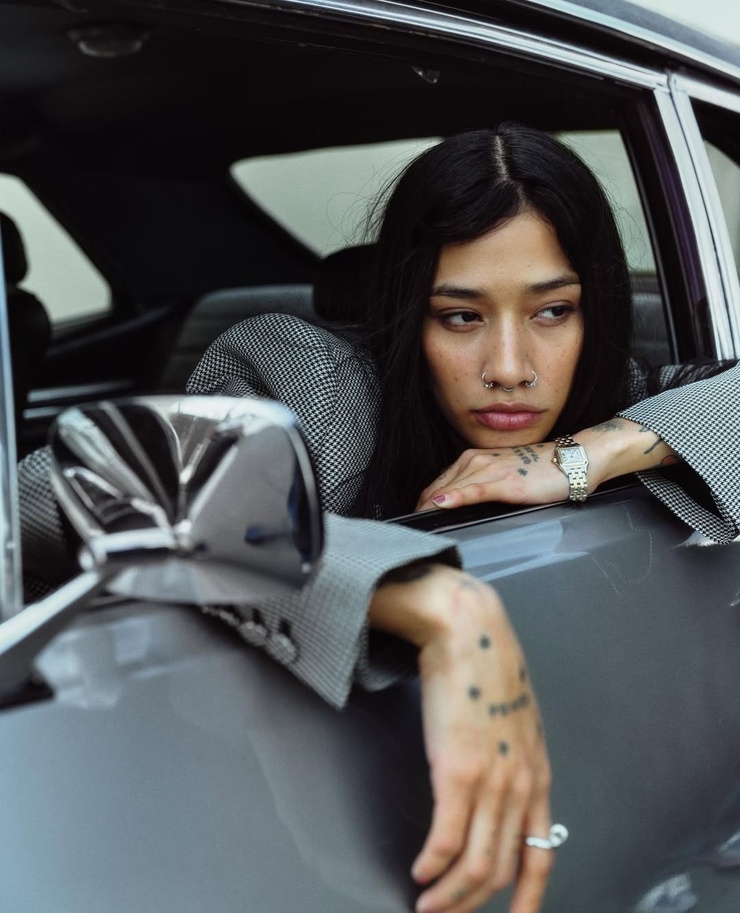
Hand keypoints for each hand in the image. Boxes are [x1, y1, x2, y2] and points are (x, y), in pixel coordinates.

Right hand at [370, 564, 553, 912]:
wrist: (470, 632)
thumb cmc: (487, 669)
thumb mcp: (516, 720)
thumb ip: (513, 758)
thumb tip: (496, 787)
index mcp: (537, 775)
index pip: (541, 855)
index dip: (528, 899)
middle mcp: (520, 787)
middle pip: (500, 869)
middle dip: (471, 904)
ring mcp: (490, 781)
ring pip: (474, 864)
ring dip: (448, 896)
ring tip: (428, 905)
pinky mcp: (457, 770)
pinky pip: (445, 838)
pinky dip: (431, 865)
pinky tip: (419, 871)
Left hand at [416, 444, 566, 511]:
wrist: (571, 460)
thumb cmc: (538, 471)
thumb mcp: (500, 477)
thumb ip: (476, 488)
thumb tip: (454, 506)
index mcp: (472, 461)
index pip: (437, 486)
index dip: (422, 505)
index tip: (413, 522)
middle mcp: (476, 462)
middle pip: (437, 489)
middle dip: (421, 509)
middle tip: (408, 530)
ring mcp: (490, 470)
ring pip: (451, 489)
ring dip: (430, 506)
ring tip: (415, 523)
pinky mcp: (506, 481)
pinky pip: (475, 490)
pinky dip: (457, 496)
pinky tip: (442, 504)